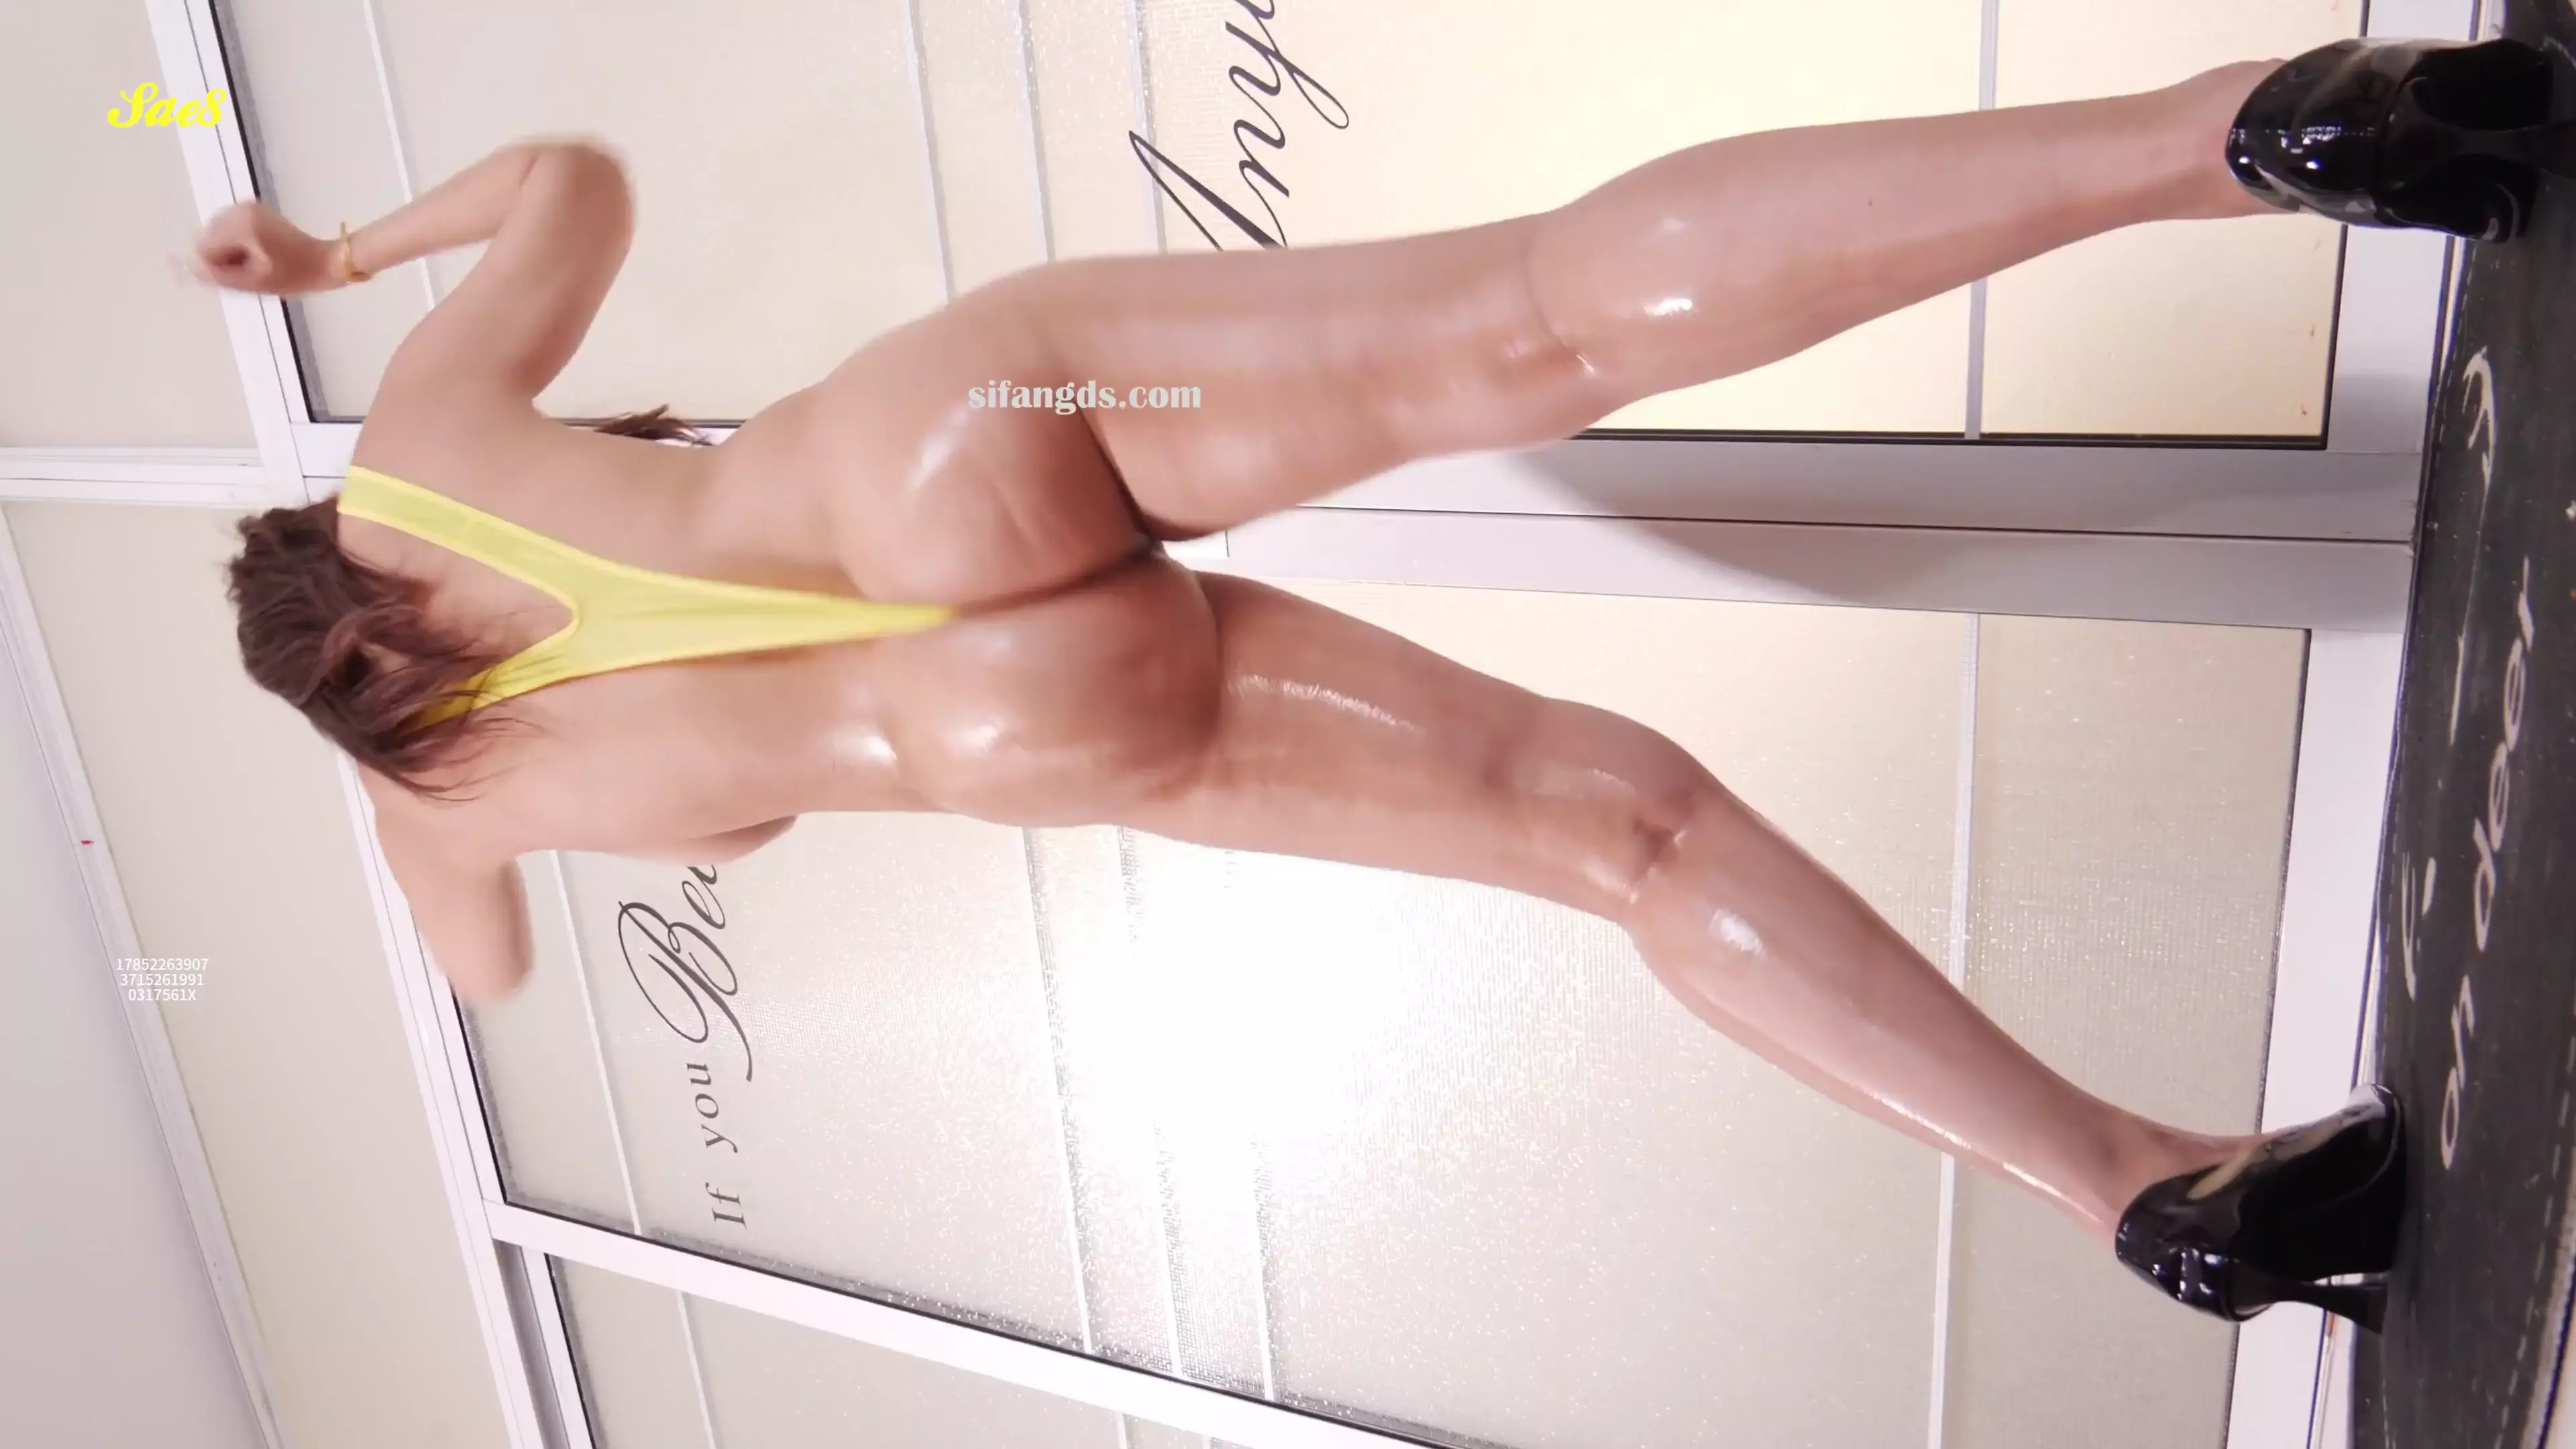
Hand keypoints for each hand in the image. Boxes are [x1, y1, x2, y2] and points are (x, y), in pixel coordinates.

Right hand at [189, 202, 335, 294]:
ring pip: (217, 233)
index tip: (245, 273)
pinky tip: (259, 251)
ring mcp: (247, 207)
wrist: (325, 261)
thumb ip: (218, 275)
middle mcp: (240, 209)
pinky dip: (238, 242)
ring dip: (231, 250)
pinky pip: (230, 228)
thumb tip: (189, 267)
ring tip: (259, 260)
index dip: (219, 266)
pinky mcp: (254, 209)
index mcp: (241, 224)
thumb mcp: (255, 282)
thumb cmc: (295, 275)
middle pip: (209, 237)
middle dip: (224, 256)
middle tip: (255, 267)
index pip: (204, 247)